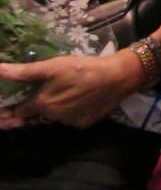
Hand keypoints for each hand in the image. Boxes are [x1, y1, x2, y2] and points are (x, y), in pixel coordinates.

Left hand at [0, 51, 145, 128]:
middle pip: (38, 114)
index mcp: (43, 104)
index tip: (13, 102)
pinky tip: (79, 98)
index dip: (15, 106)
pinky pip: (72, 118)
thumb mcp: (53, 66)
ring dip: (55, 108)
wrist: (118, 76)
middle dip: (36, 106)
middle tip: (49, 90)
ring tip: (66, 91)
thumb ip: (24, 72)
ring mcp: (71, 122)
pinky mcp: (86, 123)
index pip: (19, 111)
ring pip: (56, 116)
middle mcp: (54, 118)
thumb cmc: (83, 68)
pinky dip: (72, 110)